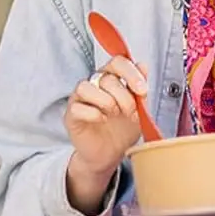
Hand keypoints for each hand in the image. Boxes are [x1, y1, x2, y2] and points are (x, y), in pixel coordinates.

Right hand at [64, 55, 148, 210]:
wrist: (110, 154)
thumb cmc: (123, 129)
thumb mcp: (139, 110)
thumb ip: (140, 89)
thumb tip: (143, 66)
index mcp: (112, 77)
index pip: (118, 61)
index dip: (131, 73)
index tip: (143, 91)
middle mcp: (94, 83)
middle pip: (106, 77)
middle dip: (123, 96)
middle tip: (130, 112)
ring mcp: (80, 98)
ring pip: (86, 87)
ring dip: (106, 102)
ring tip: (114, 115)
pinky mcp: (71, 114)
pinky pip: (77, 107)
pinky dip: (93, 114)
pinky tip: (102, 120)